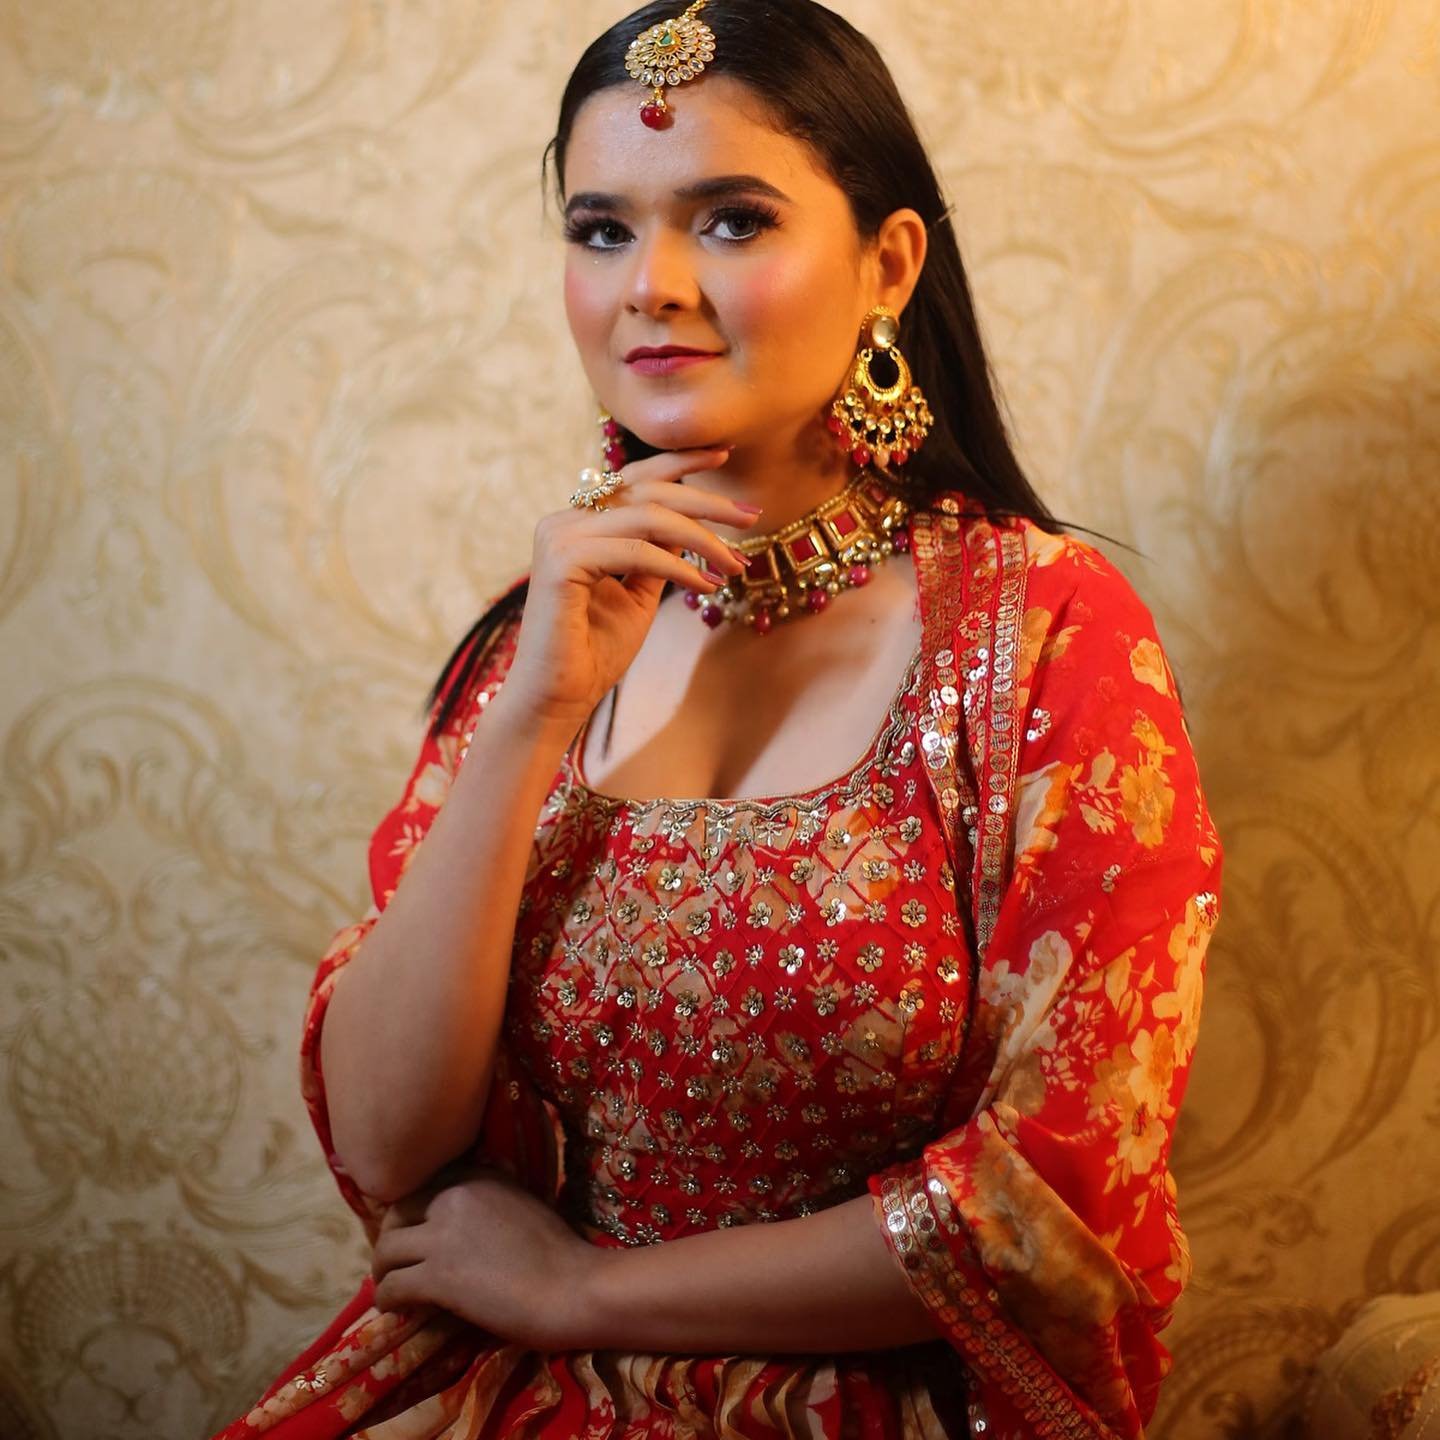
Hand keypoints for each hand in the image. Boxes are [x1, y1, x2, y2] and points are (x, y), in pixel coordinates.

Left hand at [370, 1162, 606, 1349]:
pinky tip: (396, 1310)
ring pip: (385, 1250)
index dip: (411, 1212)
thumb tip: (459, 1215)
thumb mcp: (522, 1203)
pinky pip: (392, 1286)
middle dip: (390, 1238)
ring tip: (389, 1286)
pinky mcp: (437, 1276)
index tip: (411, 1232)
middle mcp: (454, 1196)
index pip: (422, 1186)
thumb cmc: (560, 1251)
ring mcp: (443, 1235)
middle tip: (394, 1261)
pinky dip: (387, 1300)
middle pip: (396, 1213)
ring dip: (382, 1271)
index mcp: (478, 1175)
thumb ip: (488, 1199)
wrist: (573, 1287)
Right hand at [499, 446, 761, 730]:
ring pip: (648, 517)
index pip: (635, 479)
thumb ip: (658, 554)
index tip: (725, 453)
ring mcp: (559, 537)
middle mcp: (564, 521)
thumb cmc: (596, 651)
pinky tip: (706, 587)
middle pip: (647, 490)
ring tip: (736, 566)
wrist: (560, 698)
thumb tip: (693, 526)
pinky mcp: (562, 561)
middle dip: (706, 501)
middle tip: (751, 516)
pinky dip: (677, 567)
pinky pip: (636, 551)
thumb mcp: (640, 593)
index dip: (680, 463)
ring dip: (701, 540)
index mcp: (579, 523)